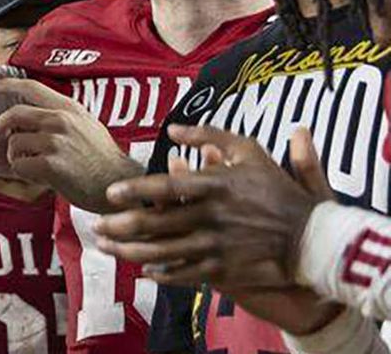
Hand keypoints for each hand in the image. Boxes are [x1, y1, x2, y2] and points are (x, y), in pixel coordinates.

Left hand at [0, 77, 138, 211]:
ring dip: (16, 155)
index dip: (8, 84)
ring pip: (14, 142)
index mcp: (70, 108)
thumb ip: (63, 116)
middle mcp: (61, 120)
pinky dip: (23, 172)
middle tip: (2, 136)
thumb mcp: (88, 124)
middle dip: (2, 125)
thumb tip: (32, 113)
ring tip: (32, 163)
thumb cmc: (102, 159)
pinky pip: (19, 165)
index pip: (31, 87)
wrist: (118, 184)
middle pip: (14, 114)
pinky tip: (38, 176)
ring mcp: (55, 142)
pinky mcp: (50, 164)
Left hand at [95, 125, 331, 292]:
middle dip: (119, 227)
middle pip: (155, 225)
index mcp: (215, 186)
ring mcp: (217, 246)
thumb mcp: (249, 150)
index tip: (109, 194)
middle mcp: (211, 218)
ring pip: (163, 252)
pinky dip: (161, 273)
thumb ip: (210, 136)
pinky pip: (184, 274)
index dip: (135, 192)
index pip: (165, 189)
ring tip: (106, 248)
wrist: (311, 236)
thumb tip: (172, 131)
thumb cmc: (276, 187)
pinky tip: (143, 270)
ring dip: (129, 252)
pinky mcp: (224, 270)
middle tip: (95, 225)